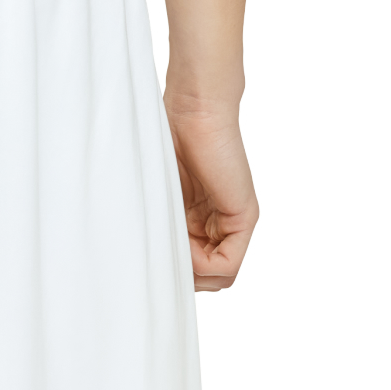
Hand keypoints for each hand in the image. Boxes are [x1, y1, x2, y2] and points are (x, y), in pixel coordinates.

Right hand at [164, 97, 257, 291]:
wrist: (191, 111)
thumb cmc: (166, 142)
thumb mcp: (154, 195)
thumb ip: (157, 225)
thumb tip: (147, 263)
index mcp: (198, 220)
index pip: (195, 269)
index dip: (174, 272)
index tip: (151, 260)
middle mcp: (219, 224)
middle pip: (208, 278)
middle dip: (182, 277)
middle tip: (160, 259)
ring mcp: (233, 222)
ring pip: (219, 277)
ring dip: (191, 273)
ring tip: (171, 250)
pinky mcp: (243, 217)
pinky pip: (229, 265)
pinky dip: (204, 267)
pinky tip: (186, 250)